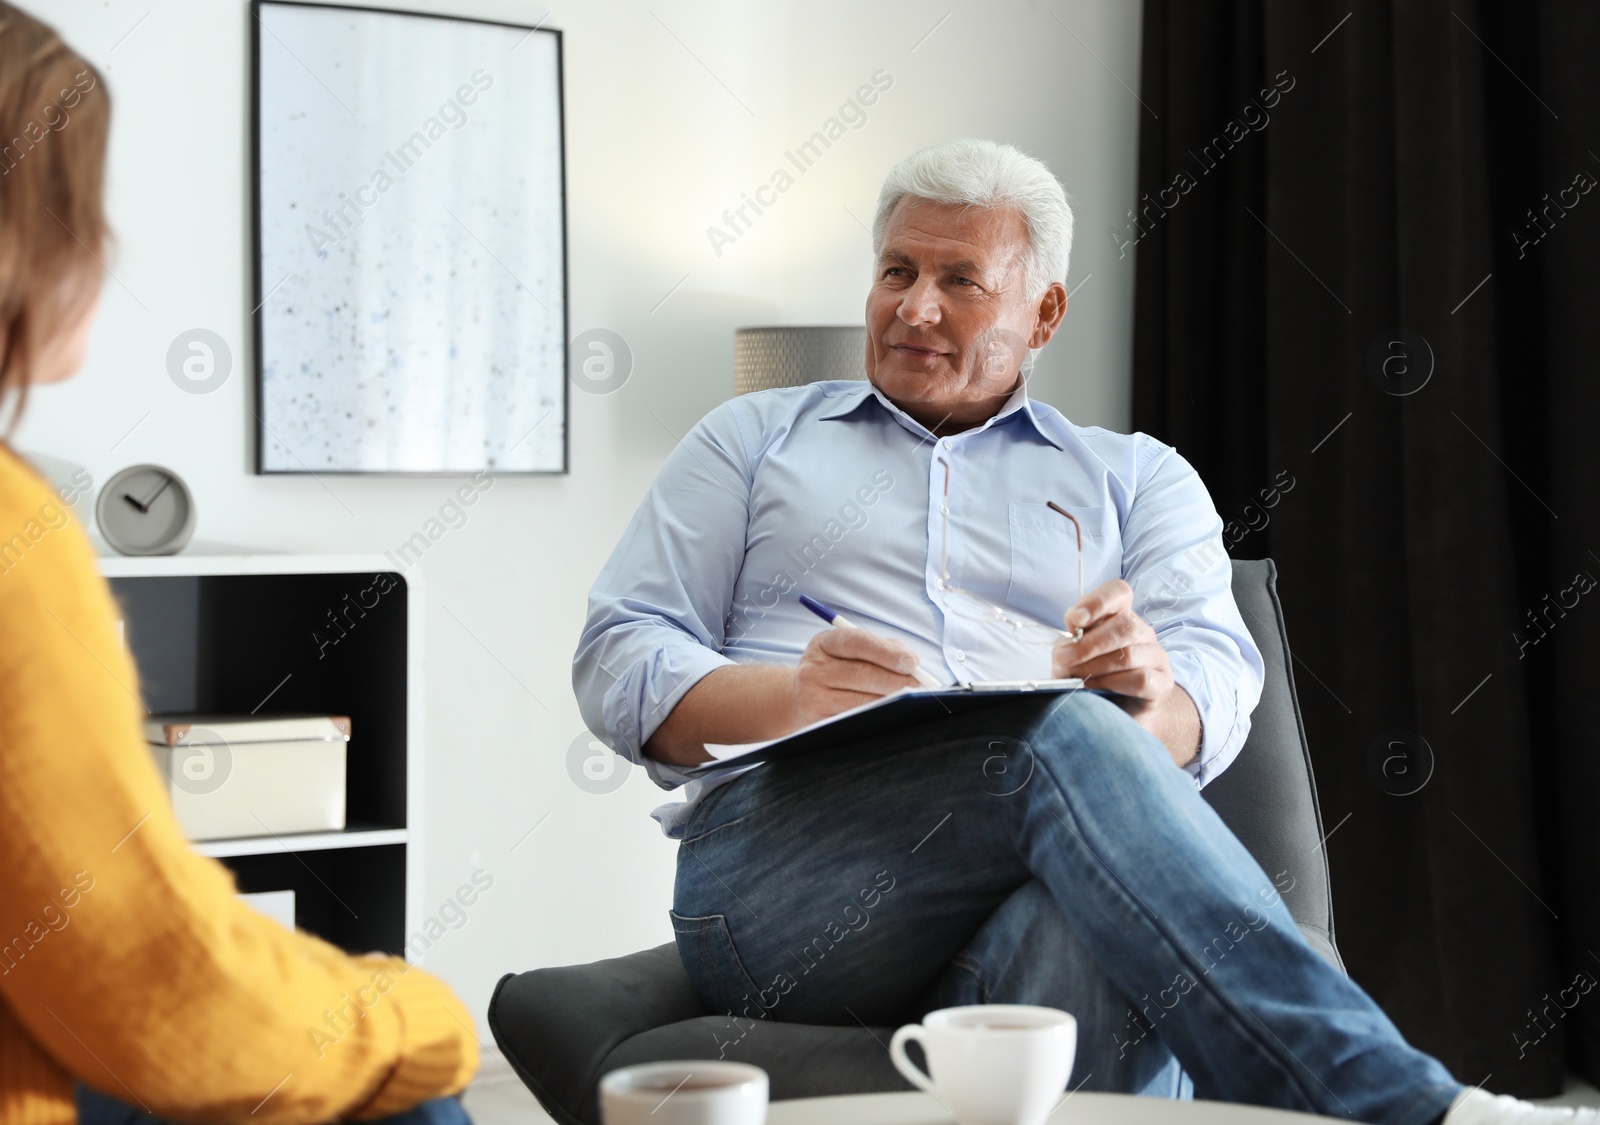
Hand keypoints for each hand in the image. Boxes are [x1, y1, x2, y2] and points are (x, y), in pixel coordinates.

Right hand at [790, 626, 924, 727]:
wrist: (794, 699)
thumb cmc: (835, 671)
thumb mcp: (848, 652)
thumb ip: (882, 649)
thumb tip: (914, 662)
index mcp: (825, 643)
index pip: (857, 643)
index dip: (886, 652)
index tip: (911, 662)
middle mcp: (814, 668)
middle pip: (862, 674)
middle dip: (897, 680)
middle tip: (921, 685)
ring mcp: (812, 696)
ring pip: (861, 701)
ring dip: (891, 701)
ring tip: (912, 700)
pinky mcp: (816, 721)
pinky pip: (853, 720)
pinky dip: (876, 717)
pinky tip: (891, 715)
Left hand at [1052, 578, 1174, 716]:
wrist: (1114, 713)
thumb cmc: (1090, 677)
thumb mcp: (1073, 653)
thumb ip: (1072, 638)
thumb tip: (1074, 626)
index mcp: (1120, 616)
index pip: (1118, 592)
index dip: (1097, 601)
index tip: (1075, 620)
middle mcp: (1143, 632)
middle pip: (1124, 625)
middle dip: (1088, 645)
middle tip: (1064, 661)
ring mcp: (1157, 657)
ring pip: (1129, 654)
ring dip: (1096, 667)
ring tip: (1077, 678)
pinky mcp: (1162, 684)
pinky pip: (1140, 679)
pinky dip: (1112, 683)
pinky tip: (1097, 689)